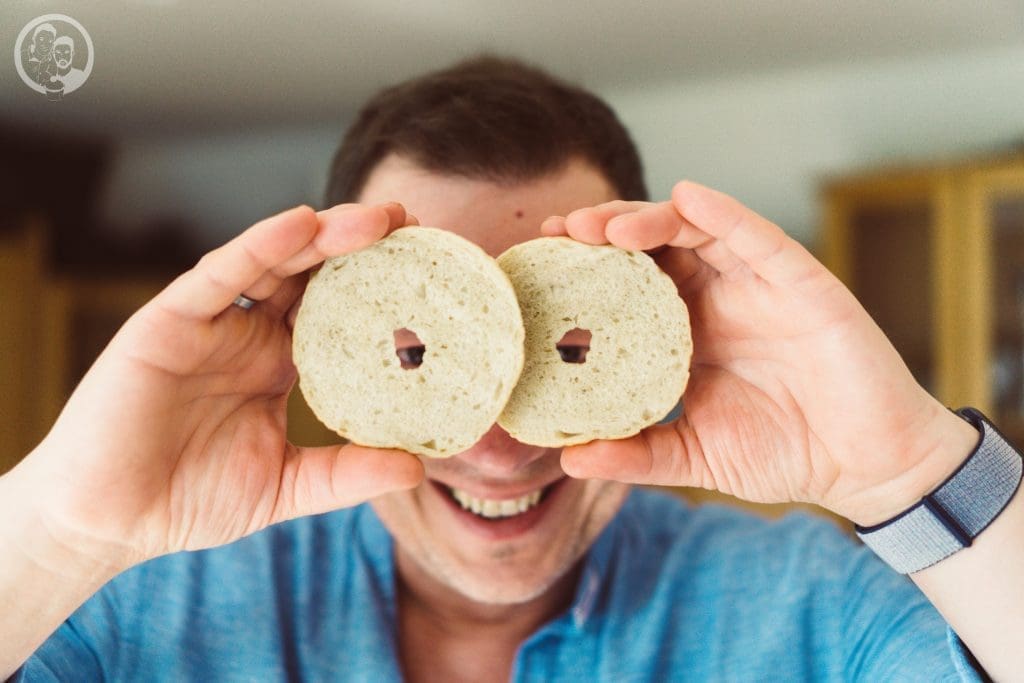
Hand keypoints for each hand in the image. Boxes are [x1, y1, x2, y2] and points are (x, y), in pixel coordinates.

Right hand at [10, 203, 424, 568]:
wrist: (110, 522)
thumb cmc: (191, 501)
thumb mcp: (285, 487)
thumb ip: (344, 475)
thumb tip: (418, 469)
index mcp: (279, 364)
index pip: (339, 313)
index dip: (382, 289)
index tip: (433, 270)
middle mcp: (250, 335)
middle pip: (313, 276)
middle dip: (361, 246)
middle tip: (412, 222)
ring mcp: (211, 324)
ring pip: (273, 263)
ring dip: (323, 235)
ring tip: (375, 218)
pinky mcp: (168, 322)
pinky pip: (218, 276)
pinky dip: (258, 247)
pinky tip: (299, 225)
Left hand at [543, 182, 976, 524]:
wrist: (864, 468)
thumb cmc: (785, 453)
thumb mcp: (695, 454)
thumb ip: (637, 454)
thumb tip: (569, 460)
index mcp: (690, 328)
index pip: (629, 282)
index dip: (587, 267)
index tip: (542, 261)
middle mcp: (720, 296)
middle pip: (655, 245)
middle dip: (605, 232)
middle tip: (561, 231)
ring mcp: (760, 285)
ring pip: (699, 229)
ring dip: (650, 218)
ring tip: (605, 226)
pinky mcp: (803, 283)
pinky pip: (760, 238)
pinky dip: (725, 214)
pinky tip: (688, 198)